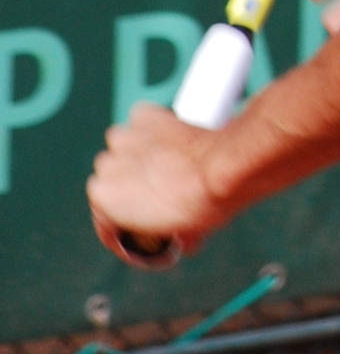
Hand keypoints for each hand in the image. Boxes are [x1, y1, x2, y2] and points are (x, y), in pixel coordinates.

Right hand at [87, 102, 228, 258]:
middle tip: (159, 187)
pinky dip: (153, 128)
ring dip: (140, 153)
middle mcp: (106, 165)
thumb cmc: (201, 205)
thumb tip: (180, 237)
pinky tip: (170, 138)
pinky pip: (142, 122)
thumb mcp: (182, 233)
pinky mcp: (144, 116)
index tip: (139, 222)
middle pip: (113, 177)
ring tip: (167, 161)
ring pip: (125, 146)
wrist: (222, 169)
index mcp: (104, 198)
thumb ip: (166, 232)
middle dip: (131, 183)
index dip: (124, 221)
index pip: (106, 211)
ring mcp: (124, 137)